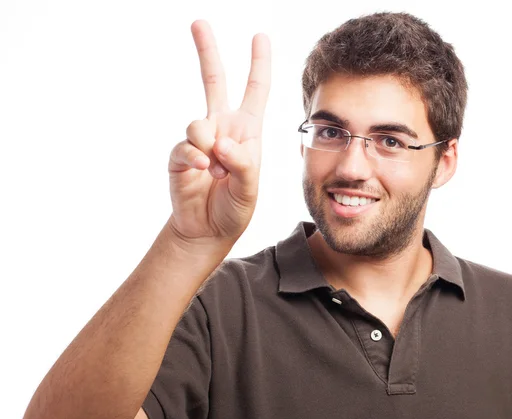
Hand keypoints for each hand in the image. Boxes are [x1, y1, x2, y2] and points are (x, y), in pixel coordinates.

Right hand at [167, 20, 270, 245]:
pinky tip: (201, 172)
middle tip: (199, 22)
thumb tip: (219, 141)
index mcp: (246, 132)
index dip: (258, 65)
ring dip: (208, 149)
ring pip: (197, 123)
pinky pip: (184, 146)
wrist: (207, 231)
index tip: (260, 37)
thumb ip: (242, 164)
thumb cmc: (235, 208)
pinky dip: (193, 159)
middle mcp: (221, 129)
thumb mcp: (250, 189)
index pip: (255, 92)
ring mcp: (199, 141)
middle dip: (207, 52)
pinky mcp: (180, 155)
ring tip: (215, 174)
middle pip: (213, 82)